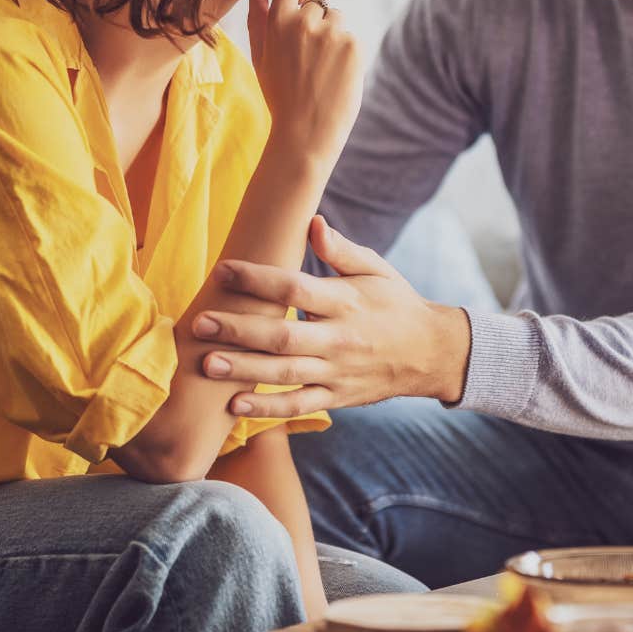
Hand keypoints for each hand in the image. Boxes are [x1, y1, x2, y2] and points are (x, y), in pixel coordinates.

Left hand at [191, 216, 472, 416]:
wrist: (431, 353)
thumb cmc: (396, 304)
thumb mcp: (376, 269)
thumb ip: (341, 250)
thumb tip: (312, 223)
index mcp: (346, 302)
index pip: (295, 288)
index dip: (258, 278)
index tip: (223, 269)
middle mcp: (339, 339)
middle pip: (282, 335)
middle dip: (239, 329)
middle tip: (200, 322)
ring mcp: (337, 372)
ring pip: (285, 373)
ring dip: (244, 370)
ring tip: (207, 363)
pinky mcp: (336, 397)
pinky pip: (298, 405)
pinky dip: (267, 407)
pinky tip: (234, 404)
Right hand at [246, 0, 362, 167]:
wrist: (305, 132)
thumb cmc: (280, 96)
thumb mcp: (261, 57)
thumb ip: (258, 19)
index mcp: (278, 21)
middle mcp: (305, 22)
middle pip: (318, 0)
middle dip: (317, 19)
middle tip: (309, 55)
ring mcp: (331, 33)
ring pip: (338, 19)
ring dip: (333, 35)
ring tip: (322, 68)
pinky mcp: (353, 46)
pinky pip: (351, 38)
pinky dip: (347, 54)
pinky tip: (335, 76)